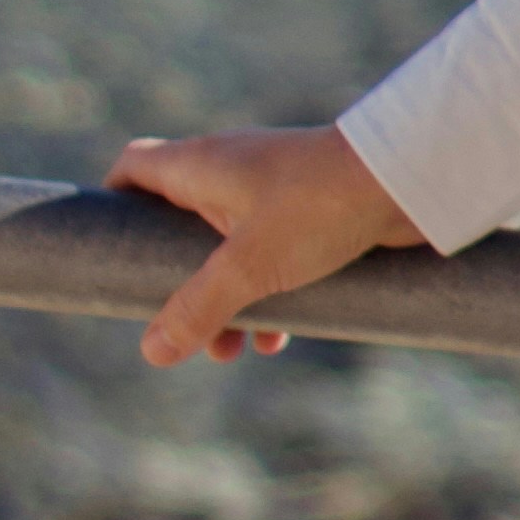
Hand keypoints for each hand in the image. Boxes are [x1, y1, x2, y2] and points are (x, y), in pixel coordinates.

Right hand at [105, 119, 418, 367]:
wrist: (408, 177)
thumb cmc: (320, 206)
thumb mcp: (250, 265)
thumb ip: (198, 308)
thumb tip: (151, 350)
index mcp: (202, 166)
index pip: (135, 167)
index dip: (114, 203)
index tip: (112, 253)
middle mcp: (232, 172)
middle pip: (179, 223)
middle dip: (177, 283)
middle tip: (182, 331)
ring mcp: (272, 191)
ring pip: (229, 249)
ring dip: (225, 300)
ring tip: (233, 353)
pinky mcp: (310, 211)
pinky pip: (273, 257)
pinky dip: (268, 294)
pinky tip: (282, 337)